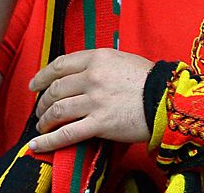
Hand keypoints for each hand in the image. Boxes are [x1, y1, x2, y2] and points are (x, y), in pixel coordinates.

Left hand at [26, 49, 155, 152]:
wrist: (169, 99)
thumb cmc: (150, 80)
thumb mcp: (124, 60)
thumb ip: (100, 64)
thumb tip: (80, 73)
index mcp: (98, 58)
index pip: (60, 66)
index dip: (42, 77)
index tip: (34, 85)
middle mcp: (93, 78)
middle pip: (55, 90)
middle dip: (43, 102)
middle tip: (41, 110)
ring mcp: (95, 101)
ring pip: (57, 111)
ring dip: (44, 120)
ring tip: (43, 126)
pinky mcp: (99, 124)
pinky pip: (66, 134)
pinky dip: (48, 141)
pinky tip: (37, 145)